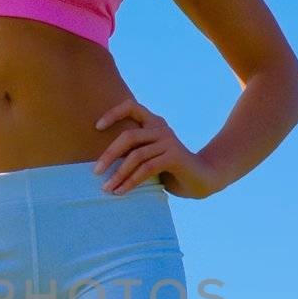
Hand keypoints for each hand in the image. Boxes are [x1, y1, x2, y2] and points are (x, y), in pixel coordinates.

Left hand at [92, 99, 218, 198]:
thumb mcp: (148, 157)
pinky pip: (147, 169)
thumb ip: (133, 152)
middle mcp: (161, 128)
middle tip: (96, 172)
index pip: (131, 106)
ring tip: (106, 188)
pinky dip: (131, 181)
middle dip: (109, 155)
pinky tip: (121, 192)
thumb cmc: (169, 171)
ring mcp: (169, 141)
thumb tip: (100, 162)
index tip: (97, 127)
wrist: (201, 180)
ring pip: (136, 156)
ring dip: (118, 174)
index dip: (113, 113)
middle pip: (129, 136)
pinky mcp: (174, 156)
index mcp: (154, 123)